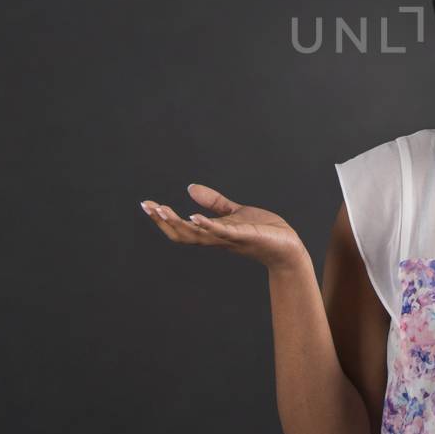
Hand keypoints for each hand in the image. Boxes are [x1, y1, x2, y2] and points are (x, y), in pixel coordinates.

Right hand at [140, 184, 308, 271]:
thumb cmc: (263, 231)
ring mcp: (229, 238)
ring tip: (162, 210)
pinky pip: (222, 232)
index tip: (147, 205)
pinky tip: (194, 217)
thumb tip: (190, 188)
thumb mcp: (234, 212)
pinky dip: (207, 225)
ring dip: (178, 223)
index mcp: (213, 233)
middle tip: (147, 207)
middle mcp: (216, 238)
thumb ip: (213, 202)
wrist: (287, 245)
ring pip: (197, 234)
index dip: (163, 218)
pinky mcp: (244, 235)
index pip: (181, 228)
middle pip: (183, 234)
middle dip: (163, 221)